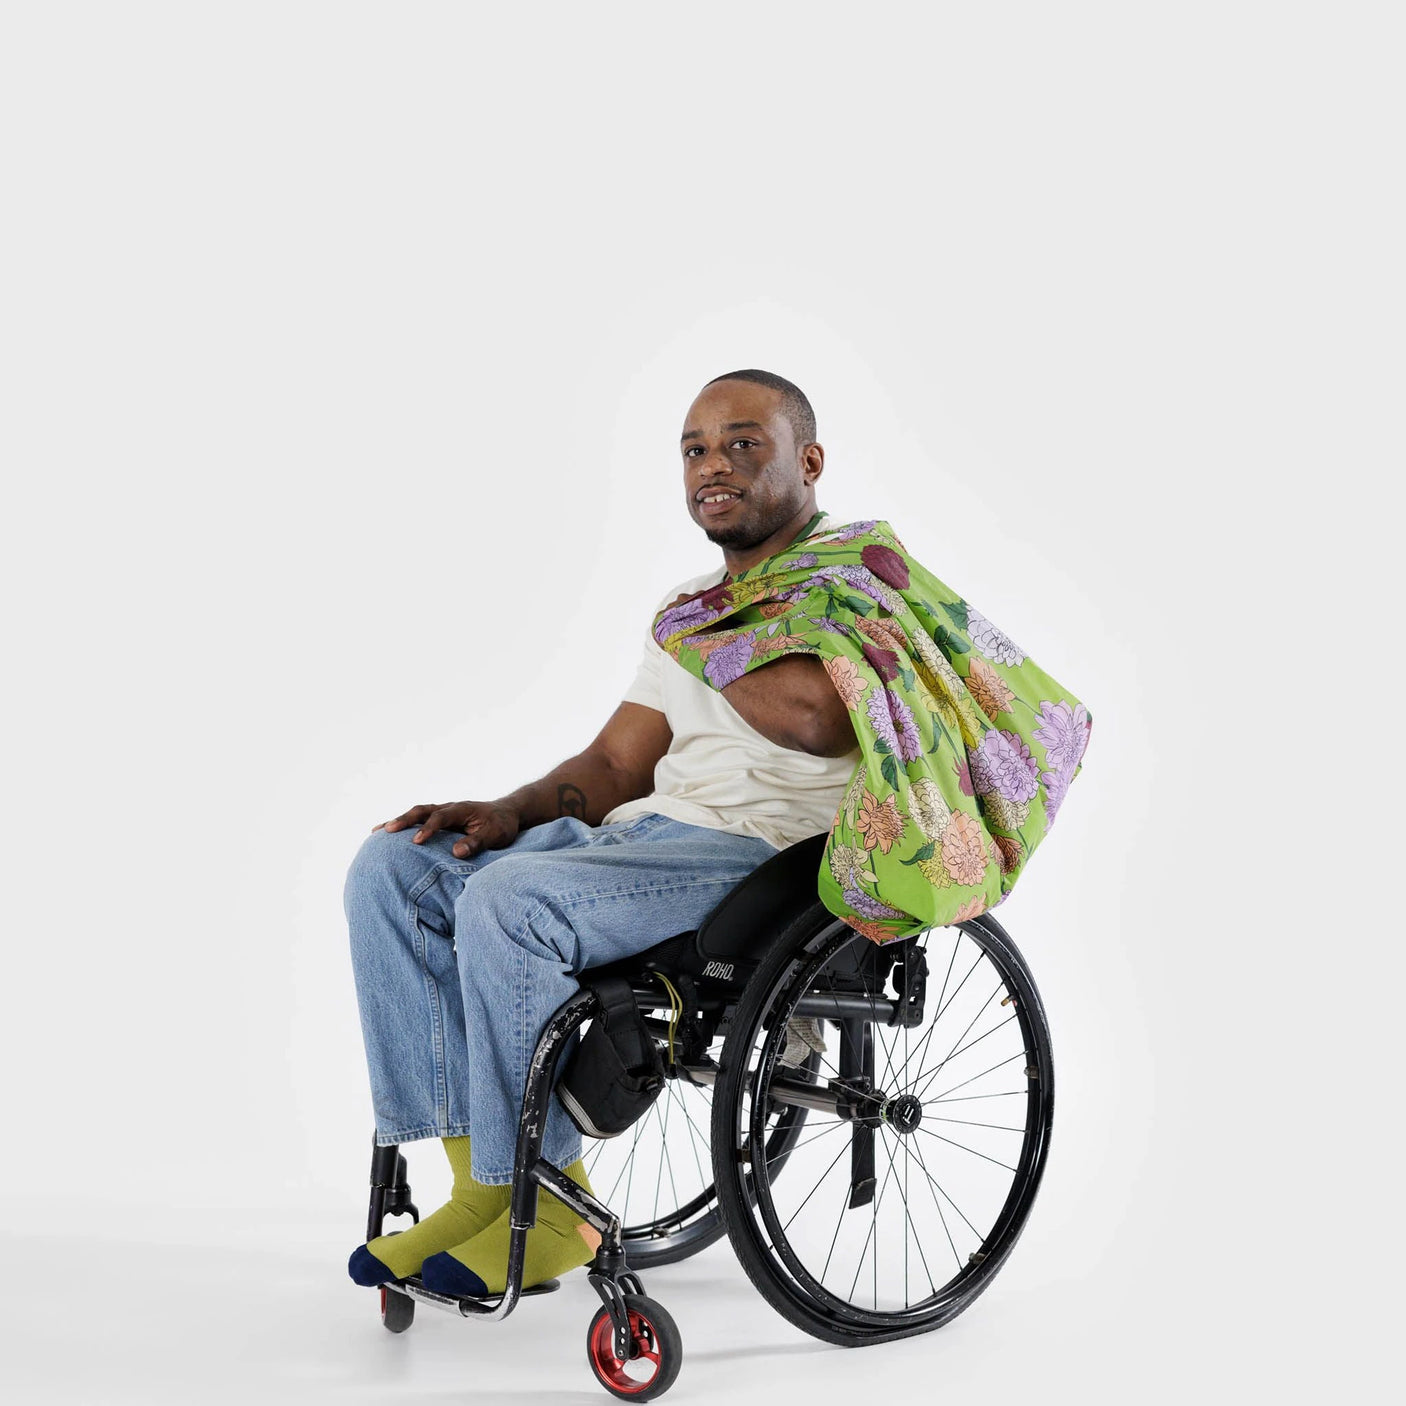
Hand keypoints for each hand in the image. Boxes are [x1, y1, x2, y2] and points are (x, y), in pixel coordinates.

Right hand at [374, 800, 521, 856]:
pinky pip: (419, 820)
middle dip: (404, 820)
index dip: (429, 828)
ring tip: (376, 832)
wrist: (506, 814)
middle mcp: (449, 807)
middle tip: (386, 831)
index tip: (417, 841)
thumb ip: (477, 842)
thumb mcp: (496, 835)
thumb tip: (456, 852)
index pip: (441, 817)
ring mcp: (443, 812)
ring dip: (399, 821)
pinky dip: (404, 825)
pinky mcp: (440, 820)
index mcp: (462, 809)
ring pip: (417, 814)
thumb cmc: (501, 825)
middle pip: (422, 810)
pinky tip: (386, 835)